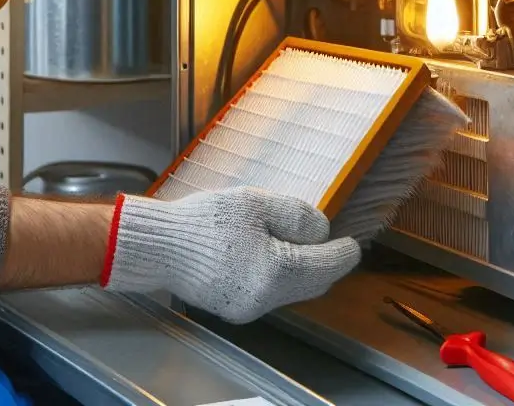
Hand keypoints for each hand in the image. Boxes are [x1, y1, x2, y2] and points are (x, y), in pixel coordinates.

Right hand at [100, 186, 360, 323]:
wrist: (160, 246)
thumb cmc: (205, 220)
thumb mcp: (254, 203)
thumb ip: (294, 215)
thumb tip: (322, 231)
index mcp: (275, 271)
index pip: (325, 266)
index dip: (343, 253)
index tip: (353, 243)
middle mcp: (266, 298)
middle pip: (312, 285)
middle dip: (327, 265)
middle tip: (334, 245)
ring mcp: (248, 307)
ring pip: (292, 291)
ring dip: (304, 271)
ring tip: (302, 245)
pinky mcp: (233, 309)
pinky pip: (271, 295)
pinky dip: (282, 277)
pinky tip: (273, 255)